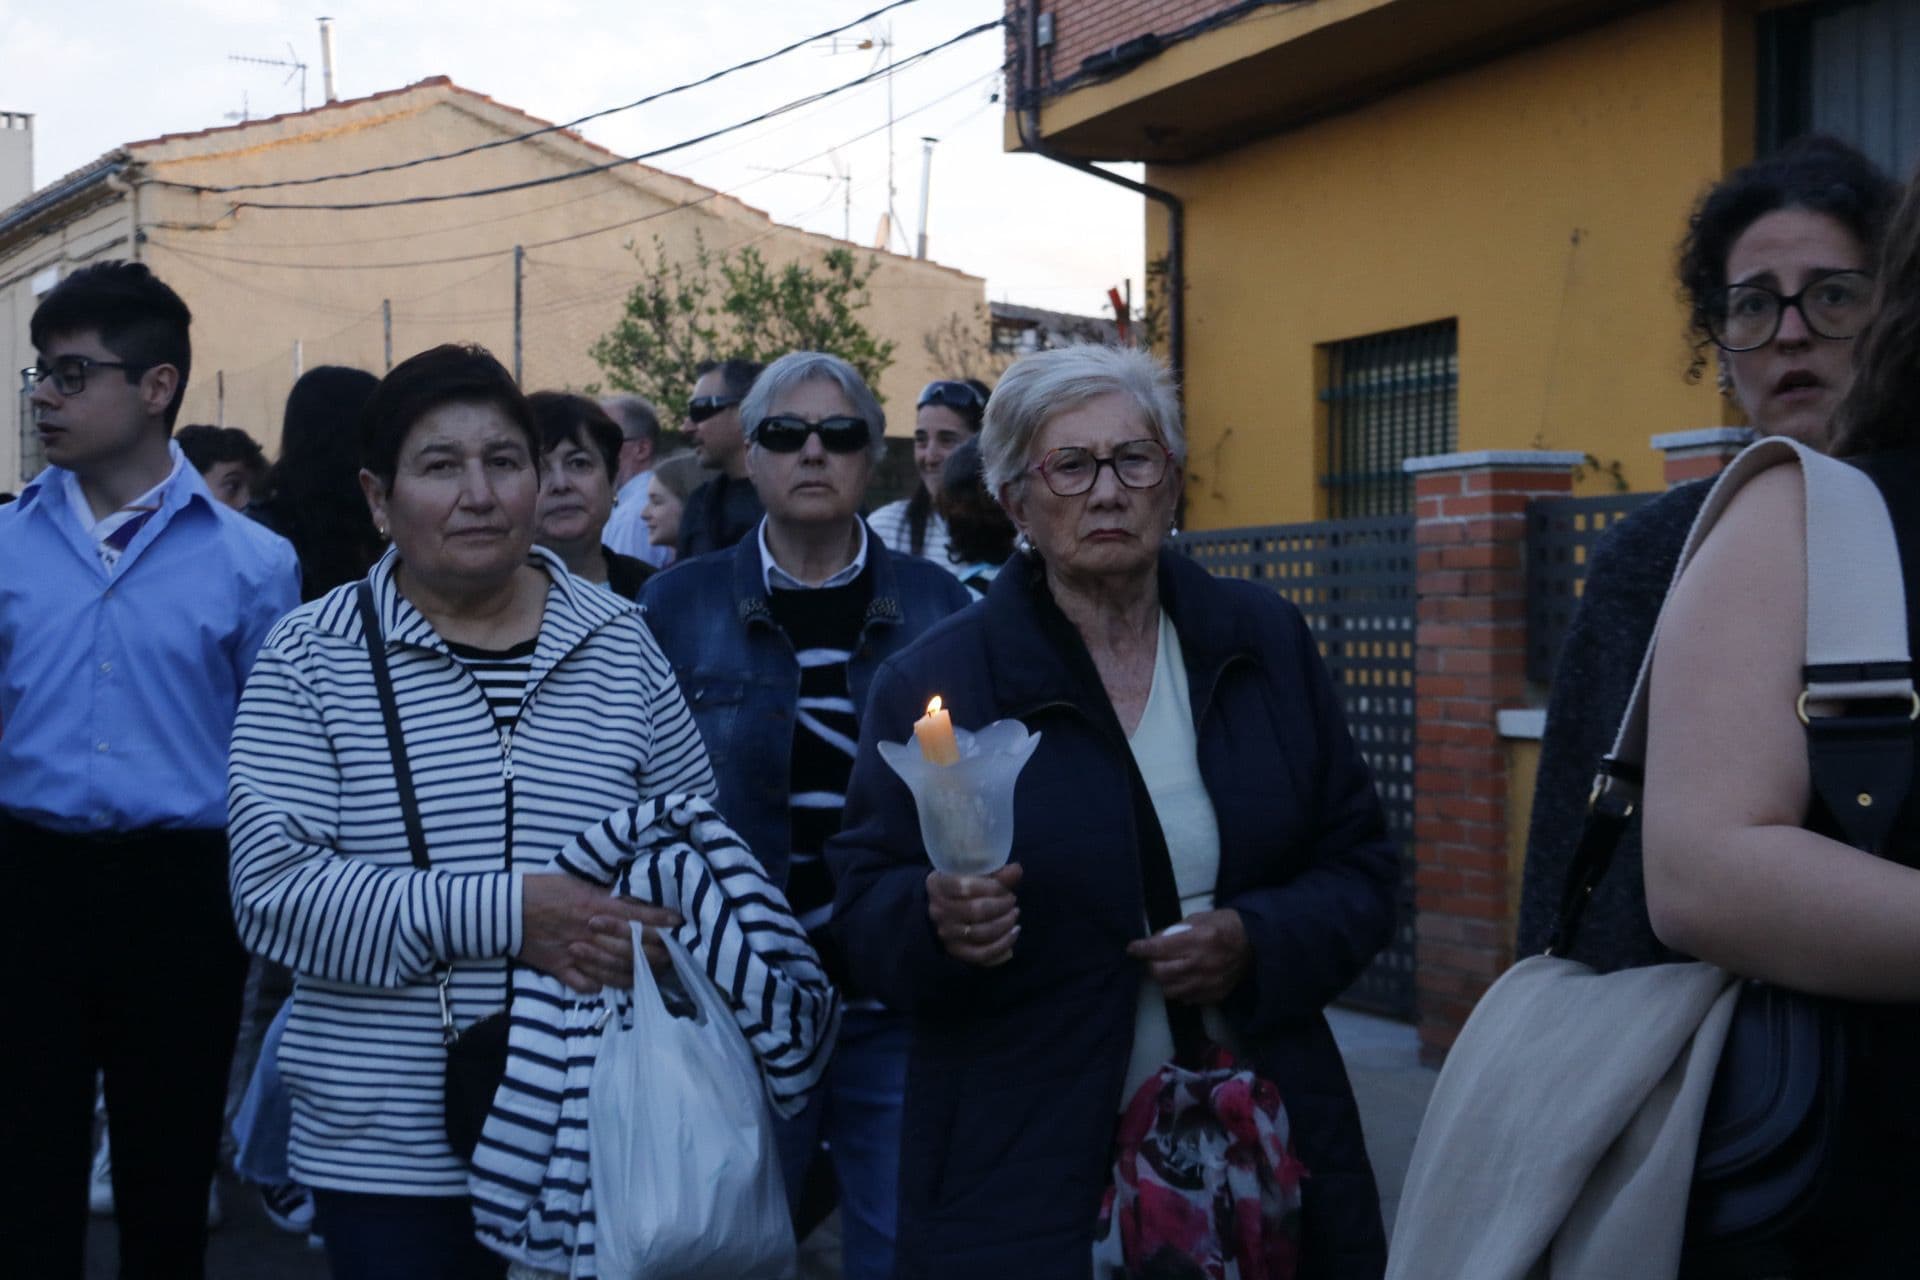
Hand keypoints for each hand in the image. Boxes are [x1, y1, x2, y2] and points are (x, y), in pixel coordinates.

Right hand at [515, 873, 683, 994]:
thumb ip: (603, 894)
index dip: (659, 920)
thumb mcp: (577, 882)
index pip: (636, 916)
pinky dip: (601, 986)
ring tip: (655, 972)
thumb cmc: (543, 889)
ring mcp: (575, 953)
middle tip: (674, 954)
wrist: (506, 908)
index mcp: (595, 906)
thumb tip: (627, 898)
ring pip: (613, 968)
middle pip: (630, 946)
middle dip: (656, 951)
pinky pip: (585, 983)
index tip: (678, 923)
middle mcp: (590, 932)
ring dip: (636, 972)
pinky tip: (615, 986)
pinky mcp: (559, 968)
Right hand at [927, 864, 1022, 966]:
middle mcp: (937, 910)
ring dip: (1004, 923)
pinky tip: (1014, 932)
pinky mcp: (956, 951)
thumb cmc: (966, 885)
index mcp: (937, 884)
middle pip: (975, 911)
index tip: (1005, 887)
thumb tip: (1017, 870)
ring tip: (1014, 914)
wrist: (948, 906)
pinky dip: (1003, 944)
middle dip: (1001, 905)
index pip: (965, 886)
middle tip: (1012, 900)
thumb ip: (997, 873)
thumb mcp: (977, 874)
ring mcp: (945, 933)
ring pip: (980, 932)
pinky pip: (982, 953)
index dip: (991, 887)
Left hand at [1125, 909, 1250, 1004]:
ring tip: (1166, 970)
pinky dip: (1179, 989)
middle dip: (1151, 965)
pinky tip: (1183, 979)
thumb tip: (1155, 940)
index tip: (1132, 948)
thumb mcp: (1200, 918)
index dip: (1141, 949)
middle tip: (1152, 959)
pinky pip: (1185, 998)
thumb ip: (1176, 930)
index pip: (1159, 948)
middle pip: (1160, 973)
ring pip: (1169, 989)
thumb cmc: (1225, 926)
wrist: (1255, 946)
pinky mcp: (1213, 995)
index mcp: (1198, 940)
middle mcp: (1201, 964)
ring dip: (1163, 980)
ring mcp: (1207, 983)